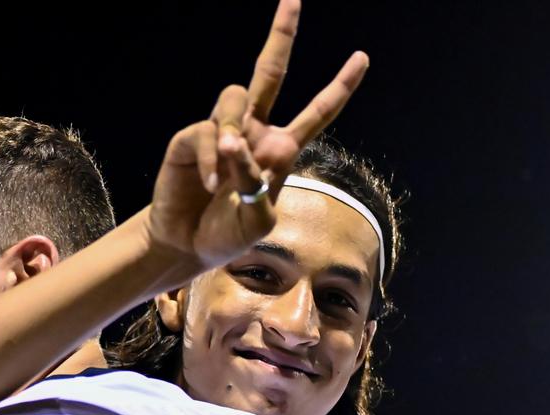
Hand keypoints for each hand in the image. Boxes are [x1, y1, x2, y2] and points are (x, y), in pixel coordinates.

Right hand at [147, 0, 369, 269]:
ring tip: (224, 176)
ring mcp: (222, 131)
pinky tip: (210, 185)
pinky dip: (211, 160)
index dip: (340, 87)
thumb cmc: (228, 234)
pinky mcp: (190, 137)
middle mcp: (254, 132)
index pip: (317, 113)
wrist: (187, 245)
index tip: (362, 58)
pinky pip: (206, 133)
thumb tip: (233, 143)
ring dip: (233, 132)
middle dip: (282, 35)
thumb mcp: (258, 222)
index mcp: (280, 150)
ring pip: (235, 97)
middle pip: (271, 72)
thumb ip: (255, 185)